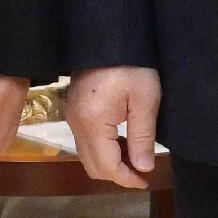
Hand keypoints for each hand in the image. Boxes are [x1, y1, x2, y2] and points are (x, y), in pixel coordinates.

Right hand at [65, 65, 163, 188]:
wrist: (108, 36)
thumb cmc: (132, 65)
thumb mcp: (145, 99)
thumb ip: (143, 136)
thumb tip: (143, 168)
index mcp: (93, 123)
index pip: (107, 166)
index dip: (127, 179)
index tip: (146, 180)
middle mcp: (76, 124)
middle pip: (92, 166)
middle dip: (117, 175)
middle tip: (142, 172)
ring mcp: (71, 117)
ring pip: (87, 156)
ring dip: (110, 163)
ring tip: (135, 157)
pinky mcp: (73, 110)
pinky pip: (85, 142)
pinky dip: (102, 150)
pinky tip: (121, 142)